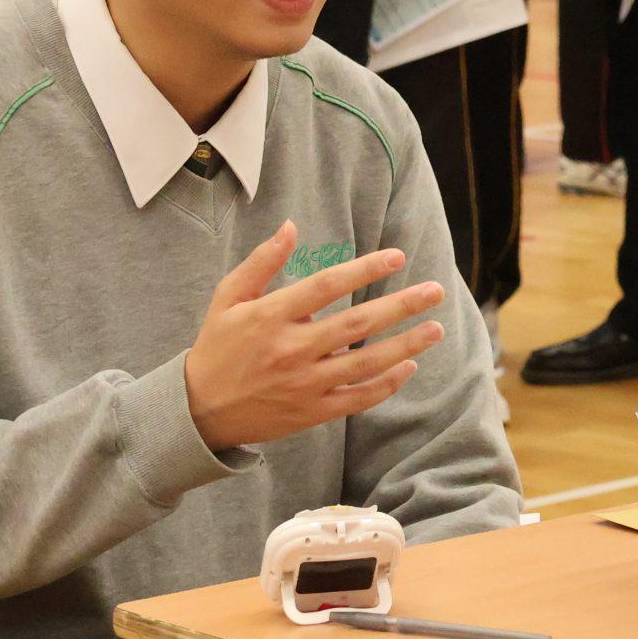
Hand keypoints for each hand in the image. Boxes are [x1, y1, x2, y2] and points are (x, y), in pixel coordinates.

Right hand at [183, 220, 447, 450]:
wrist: (201, 410)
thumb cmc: (218, 346)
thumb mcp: (229, 297)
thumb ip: (261, 262)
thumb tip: (291, 226)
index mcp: (271, 317)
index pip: (327, 286)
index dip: (365, 269)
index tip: (397, 257)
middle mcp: (291, 350)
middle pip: (357, 325)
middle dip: (401, 306)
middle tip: (435, 291)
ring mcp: (304, 385)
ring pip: (366, 364)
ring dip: (405, 346)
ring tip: (436, 329)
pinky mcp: (312, 412)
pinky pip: (358, 399)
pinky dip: (386, 384)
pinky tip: (409, 366)